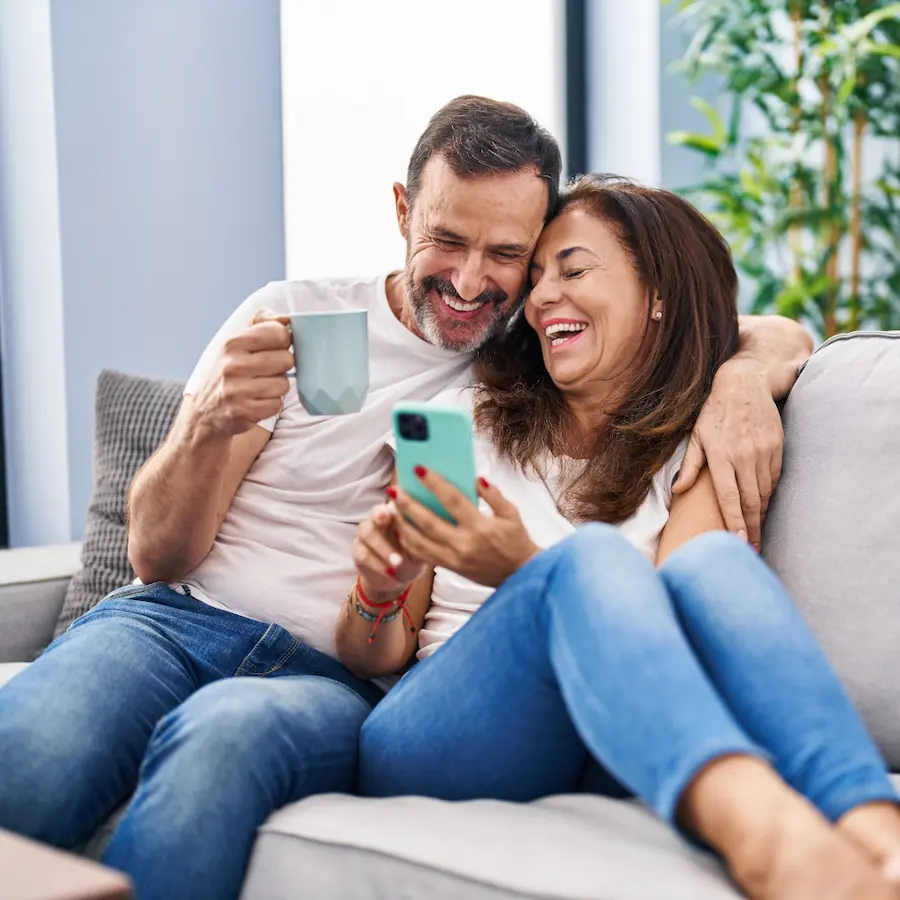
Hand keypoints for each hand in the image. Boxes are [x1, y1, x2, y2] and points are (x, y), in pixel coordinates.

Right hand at [191, 309, 294, 435]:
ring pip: (284, 384)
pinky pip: (276, 404)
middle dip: (282, 367)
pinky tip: (256, 402)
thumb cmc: (226, 373)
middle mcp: (233, 365)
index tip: (275, 348)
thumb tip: (285, 318)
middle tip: (267, 371)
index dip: (283, 341)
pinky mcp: (244, 412)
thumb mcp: (236, 343)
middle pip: (287, 360)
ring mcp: (237, 390)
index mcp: (233, 343)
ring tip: (259, 388)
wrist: (202, 413)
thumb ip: (261, 324)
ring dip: (276, 388)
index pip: (278, 333)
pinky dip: (270, 405)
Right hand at [352, 502, 425, 598]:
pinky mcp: (358, 551)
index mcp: (394, 514)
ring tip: (398, 563)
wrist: (396, 577)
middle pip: (374, 514)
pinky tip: (390, 573)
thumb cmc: (412, 557)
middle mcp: (376, 520)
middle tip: (396, 531)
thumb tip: (434, 532)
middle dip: (382, 521)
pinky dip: (377, 564)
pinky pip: (363, 554)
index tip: (394, 510)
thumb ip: (423, 539)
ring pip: (367, 534)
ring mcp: (364, 535)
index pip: (391, 503)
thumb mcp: (421, 550)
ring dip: (383, 549)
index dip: (391, 506)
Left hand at [390, 470, 538, 587]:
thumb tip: (475, 478)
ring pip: (419, 542)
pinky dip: (409, 542)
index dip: (434, 483)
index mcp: (480, 527)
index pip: (453, 500)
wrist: (519, 575)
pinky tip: (401, 529)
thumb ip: (493, 495)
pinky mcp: (450, 568)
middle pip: (428, 522)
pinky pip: (423, 555)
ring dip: (402, 524)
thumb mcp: (511, 514)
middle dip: (408, 504)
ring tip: (392, 508)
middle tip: (393, 490)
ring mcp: (454, 558)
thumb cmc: (516, 541)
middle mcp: (464, 544)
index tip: (418, 469)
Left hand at [673, 359, 782, 548]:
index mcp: (720, 456)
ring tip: (756, 533)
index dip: (735, 524)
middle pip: (750, 502)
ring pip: (764, 493)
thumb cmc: (714, 412)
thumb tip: (678, 491)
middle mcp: (744, 457)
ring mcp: (763, 452)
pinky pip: (774, 479)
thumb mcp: (696, 436)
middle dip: (751, 529)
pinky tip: (763, 507)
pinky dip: (769, 495)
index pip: (729, 498)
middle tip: (752, 549)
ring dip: (760, 515)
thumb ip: (689, 465)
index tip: (738, 543)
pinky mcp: (777, 447)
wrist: (746, 384)